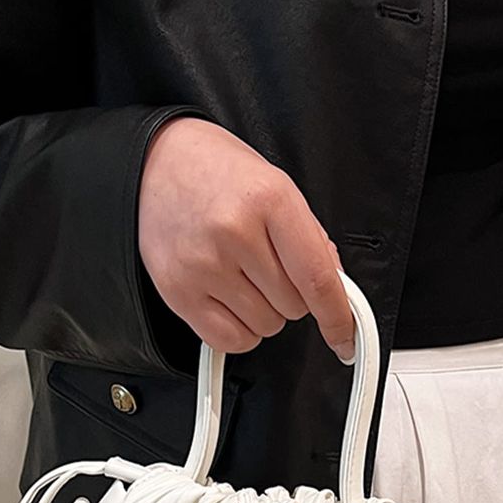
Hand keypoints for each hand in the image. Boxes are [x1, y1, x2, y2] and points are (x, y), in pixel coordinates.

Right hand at [138, 116, 355, 362]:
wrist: (157, 162)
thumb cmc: (218, 172)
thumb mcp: (276, 185)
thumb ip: (310, 238)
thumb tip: (333, 289)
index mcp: (269, 199)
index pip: (317, 278)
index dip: (338, 316)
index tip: (345, 336)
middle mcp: (234, 232)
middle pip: (294, 307)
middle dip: (292, 295)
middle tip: (268, 265)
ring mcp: (203, 265)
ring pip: (265, 326)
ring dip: (264, 311)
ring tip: (242, 274)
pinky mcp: (178, 292)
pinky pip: (231, 340)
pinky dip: (240, 329)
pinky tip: (230, 298)